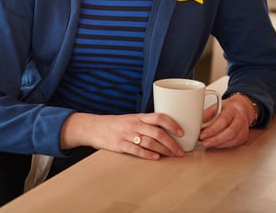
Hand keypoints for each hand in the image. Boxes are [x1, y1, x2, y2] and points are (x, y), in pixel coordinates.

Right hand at [61, 112, 184, 159]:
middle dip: (172, 143)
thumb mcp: (130, 119)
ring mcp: (126, 134)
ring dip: (164, 150)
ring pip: (150, 142)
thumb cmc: (114, 124)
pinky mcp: (119, 145)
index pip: (159, 117)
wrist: (93, 127)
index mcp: (138, 117)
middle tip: (180, 151)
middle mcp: (134, 124)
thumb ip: (145, 124)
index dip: (173, 124)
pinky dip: (148, 155)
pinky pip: (137, 150)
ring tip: (172, 156)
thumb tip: (165, 131)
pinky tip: (156, 158)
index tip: (182, 132)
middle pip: (158, 132)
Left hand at [198, 94, 252, 148]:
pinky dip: (223, 145)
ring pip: (233, 140)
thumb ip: (207, 114)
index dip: (212, 129)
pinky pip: (234, 144)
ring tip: (207, 144)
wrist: (241, 109)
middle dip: (216, 140)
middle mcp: (240, 119)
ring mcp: (244, 129)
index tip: (202, 135)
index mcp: (232, 109)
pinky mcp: (244, 137)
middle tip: (204, 143)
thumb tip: (196, 123)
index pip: (223, 120)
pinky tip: (215, 145)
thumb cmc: (227, 108)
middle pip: (230, 132)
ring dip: (219, 144)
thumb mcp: (216, 106)